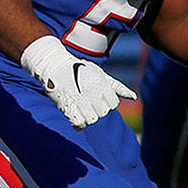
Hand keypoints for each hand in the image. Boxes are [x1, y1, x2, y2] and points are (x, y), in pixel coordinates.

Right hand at [19, 35, 135, 128]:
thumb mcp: (100, 74)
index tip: (97, 98)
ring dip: (88, 117)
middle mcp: (91, 92)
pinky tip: (75, 115)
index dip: (107, 103)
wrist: (53, 64)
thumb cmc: (79, 69)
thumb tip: (134, 97)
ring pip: (92, 120)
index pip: (113, 104)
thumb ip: (117, 86)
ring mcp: (78, 99)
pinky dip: (78, 123)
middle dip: (97, 110)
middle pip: (103, 113)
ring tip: (82, 109)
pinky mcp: (66, 106)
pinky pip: (79, 123)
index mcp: (100, 83)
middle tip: (88, 103)